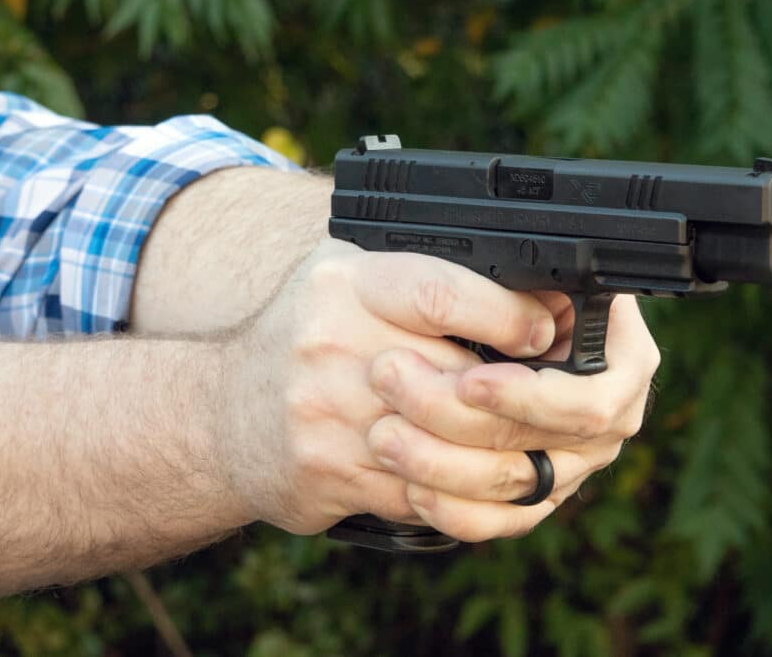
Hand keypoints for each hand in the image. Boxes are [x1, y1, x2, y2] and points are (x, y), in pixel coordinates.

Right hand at [221, 238, 564, 537]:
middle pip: (459, 380)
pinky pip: (422, 495)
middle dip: (518, 398)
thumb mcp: (345, 281)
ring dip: (499, 455)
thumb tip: (537, 293)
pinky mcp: (327, 474)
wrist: (215, 418)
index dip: (508, 316)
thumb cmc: (301, 340)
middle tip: (555, 400)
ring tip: (528, 446)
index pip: (442, 293)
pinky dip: (459, 493)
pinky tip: (473, 479)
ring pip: (450, 448)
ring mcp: (325, 414)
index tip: (541, 332)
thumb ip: (421, 277)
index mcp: (344, 283)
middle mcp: (329, 342)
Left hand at [365, 293, 658, 540]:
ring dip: (444, 463)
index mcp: (618, 348)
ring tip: (384, 434)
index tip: (469, 381)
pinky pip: (500, 519)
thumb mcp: (492, 262)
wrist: (426, 312)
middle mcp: (605, 409)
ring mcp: (572, 457)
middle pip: (545, 441)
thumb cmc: (468, 278)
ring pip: (517, 482)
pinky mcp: (533, 493)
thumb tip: (527, 329)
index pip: (592, 395)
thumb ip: (511, 290)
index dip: (530, 396)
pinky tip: (411, 487)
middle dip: (464, 420)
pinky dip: (455, 508)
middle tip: (393, 383)